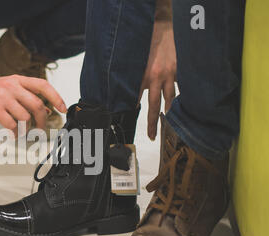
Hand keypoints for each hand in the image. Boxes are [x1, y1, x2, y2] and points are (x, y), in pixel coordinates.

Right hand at [0, 66, 66, 131]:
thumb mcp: (7, 89)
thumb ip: (24, 97)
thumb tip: (45, 110)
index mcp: (17, 79)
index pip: (43, 85)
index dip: (56, 97)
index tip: (63, 108)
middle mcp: (11, 85)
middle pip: (37, 105)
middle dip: (42, 120)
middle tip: (41, 129)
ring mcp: (1, 96)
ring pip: (25, 116)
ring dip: (27, 129)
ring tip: (23, 132)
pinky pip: (11, 124)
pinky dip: (15, 132)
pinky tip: (12, 134)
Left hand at [139, 19, 176, 139]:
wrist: (162, 25)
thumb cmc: (146, 41)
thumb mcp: (134, 60)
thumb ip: (132, 78)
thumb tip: (127, 93)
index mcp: (142, 76)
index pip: (136, 100)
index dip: (134, 112)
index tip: (132, 122)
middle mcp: (156, 78)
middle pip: (154, 106)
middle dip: (152, 124)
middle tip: (152, 136)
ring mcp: (170, 75)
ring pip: (170, 98)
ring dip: (168, 111)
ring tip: (168, 121)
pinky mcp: (180, 70)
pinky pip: (180, 87)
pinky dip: (180, 96)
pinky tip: (181, 104)